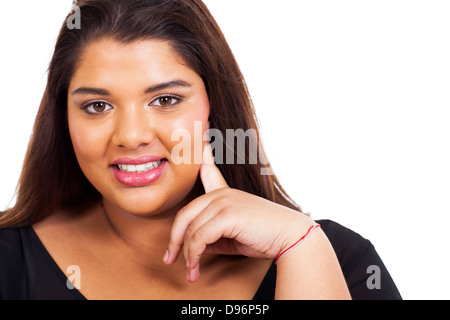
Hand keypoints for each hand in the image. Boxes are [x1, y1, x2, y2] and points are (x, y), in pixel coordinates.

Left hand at [163, 142, 314, 281]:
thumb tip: (194, 248)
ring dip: (185, 255)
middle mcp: (222, 194)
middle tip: (169, 258)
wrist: (290, 238)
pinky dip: (193, 256)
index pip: (209, 168)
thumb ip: (212, 237)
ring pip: (190, 229)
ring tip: (189, 273)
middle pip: (185, 214)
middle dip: (175, 239)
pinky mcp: (227, 214)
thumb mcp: (233, 237)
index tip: (198, 135)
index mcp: (226, 194)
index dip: (201, 152)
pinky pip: (198, 238)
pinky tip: (195, 269)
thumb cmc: (265, 237)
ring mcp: (224, 201)